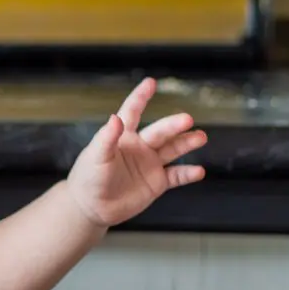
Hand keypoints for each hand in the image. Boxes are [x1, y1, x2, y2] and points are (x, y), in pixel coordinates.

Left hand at [66, 77, 207, 226]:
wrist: (90, 206)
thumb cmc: (88, 178)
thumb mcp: (95, 156)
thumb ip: (106, 138)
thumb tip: (116, 117)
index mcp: (123, 137)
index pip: (133, 112)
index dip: (141, 97)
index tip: (150, 83)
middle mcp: (140, 147)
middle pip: (160, 132)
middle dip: (174, 125)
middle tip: (187, 119)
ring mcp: (150, 164)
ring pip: (173, 150)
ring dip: (187, 143)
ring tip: (201, 137)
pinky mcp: (156, 183)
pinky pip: (176, 176)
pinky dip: (188, 174)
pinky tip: (199, 171)